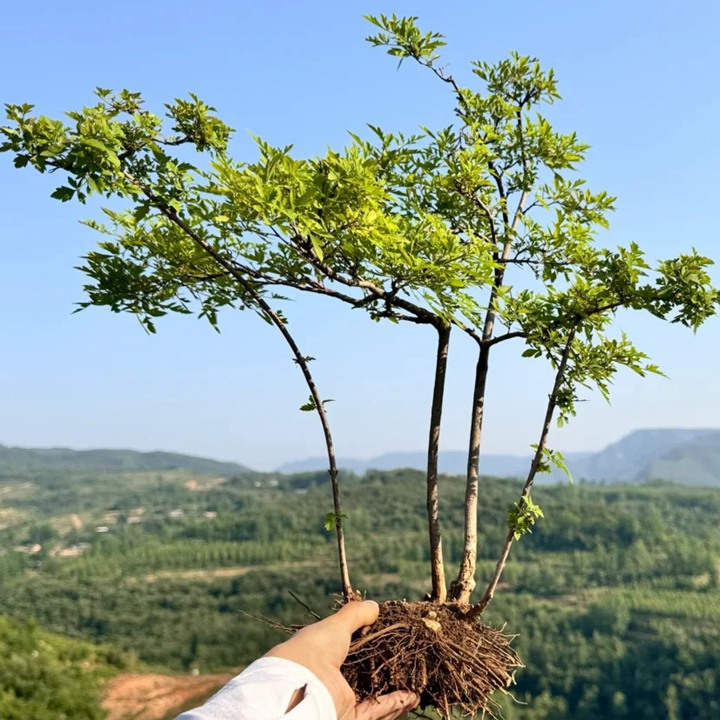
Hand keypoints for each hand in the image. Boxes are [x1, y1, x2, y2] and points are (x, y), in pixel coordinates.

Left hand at [266, 600, 417, 719]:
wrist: (302, 685)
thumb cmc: (315, 648)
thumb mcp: (337, 625)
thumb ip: (356, 615)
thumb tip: (375, 607)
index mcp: (325, 656)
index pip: (352, 652)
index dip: (373, 648)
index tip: (393, 643)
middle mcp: (333, 680)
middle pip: (366, 677)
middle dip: (387, 674)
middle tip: (408, 668)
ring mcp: (341, 700)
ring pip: (374, 697)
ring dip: (396, 693)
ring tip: (416, 687)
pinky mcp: (350, 717)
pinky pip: (376, 711)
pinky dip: (395, 704)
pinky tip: (412, 697)